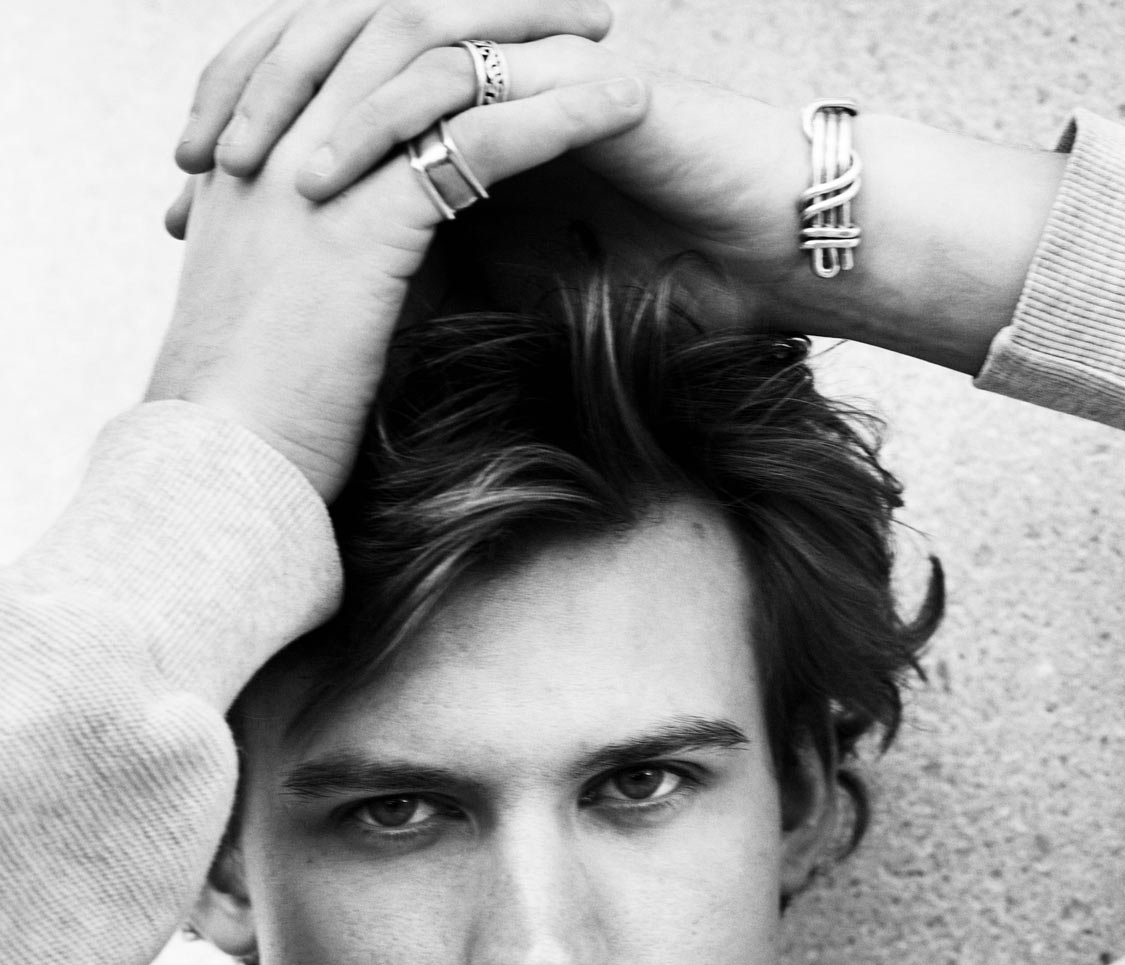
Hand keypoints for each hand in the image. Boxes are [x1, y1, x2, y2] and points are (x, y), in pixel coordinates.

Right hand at [149, 15, 647, 500]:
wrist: (221, 462)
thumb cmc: (260, 404)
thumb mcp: (296, 299)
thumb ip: (352, 246)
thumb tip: (425, 244)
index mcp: (253, 148)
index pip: (343, 40)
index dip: (426, 21)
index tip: (494, 24)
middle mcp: (276, 135)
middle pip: (391, 17)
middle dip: (487, 1)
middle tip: (566, 4)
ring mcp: (312, 166)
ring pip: (435, 55)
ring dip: (531, 37)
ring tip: (606, 34)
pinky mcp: (363, 218)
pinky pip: (477, 139)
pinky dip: (558, 115)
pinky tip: (621, 105)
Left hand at [169, 0, 1065, 371]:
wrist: (777, 260)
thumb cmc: (666, 285)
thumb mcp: (524, 291)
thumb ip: (448, 284)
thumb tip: (361, 343)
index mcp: (463, 122)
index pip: (338, 116)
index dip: (259, 155)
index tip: (192, 218)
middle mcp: (487, 83)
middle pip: (339, 68)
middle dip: (253, 111)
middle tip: (187, 176)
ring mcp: (527, 73)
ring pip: (389, 61)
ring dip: (304, 107)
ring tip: (238, 170)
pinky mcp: (569, 86)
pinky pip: (464, 88)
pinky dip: (393, 127)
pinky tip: (333, 173)